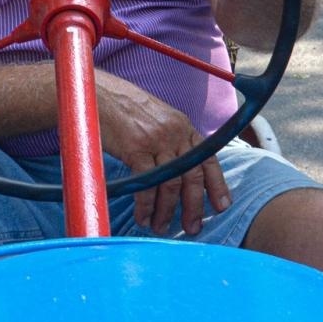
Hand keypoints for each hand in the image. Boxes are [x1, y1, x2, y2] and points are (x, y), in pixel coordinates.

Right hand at [95, 71, 228, 233]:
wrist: (101, 93)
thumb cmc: (126, 107)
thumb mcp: (158, 118)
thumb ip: (172, 140)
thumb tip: (179, 168)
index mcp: (184, 127)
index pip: (209, 159)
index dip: (217, 185)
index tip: (222, 207)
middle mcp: (175, 133)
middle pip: (193, 176)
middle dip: (194, 207)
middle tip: (192, 228)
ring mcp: (157, 141)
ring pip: (171, 184)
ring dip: (167, 211)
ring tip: (160, 227)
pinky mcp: (136, 149)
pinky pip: (147, 184)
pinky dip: (146, 205)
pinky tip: (143, 216)